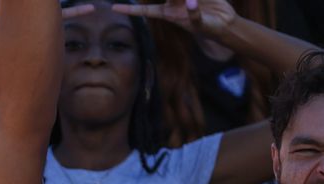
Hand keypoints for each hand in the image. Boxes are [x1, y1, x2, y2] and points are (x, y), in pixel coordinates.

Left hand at [110, 0, 236, 36]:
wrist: (223, 22)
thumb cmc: (207, 28)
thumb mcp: (199, 25)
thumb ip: (194, 15)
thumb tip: (190, 3)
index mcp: (168, 14)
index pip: (145, 11)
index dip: (130, 10)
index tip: (114, 8)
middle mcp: (173, 3)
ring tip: (187, 0)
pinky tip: (193, 1)